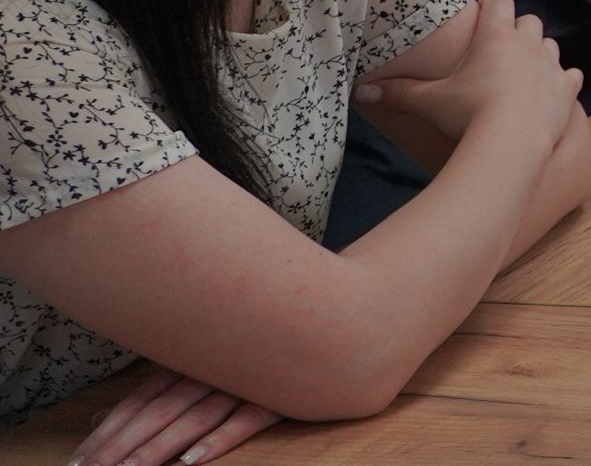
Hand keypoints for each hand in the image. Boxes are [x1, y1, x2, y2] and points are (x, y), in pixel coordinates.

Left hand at [74, 366, 283, 465]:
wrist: (322, 327)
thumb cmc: (250, 351)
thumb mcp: (193, 366)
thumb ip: (148, 394)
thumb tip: (99, 418)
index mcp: (186, 364)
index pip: (137, 403)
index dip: (107, 431)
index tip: (80, 459)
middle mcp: (209, 371)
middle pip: (157, 413)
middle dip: (121, 445)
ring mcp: (242, 382)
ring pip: (194, 418)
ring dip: (160, 447)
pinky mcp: (277, 395)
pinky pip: (245, 420)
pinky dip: (219, 439)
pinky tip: (194, 461)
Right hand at [355, 0, 579, 138]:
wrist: (512, 141)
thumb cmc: (468, 114)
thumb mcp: (429, 102)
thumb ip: (397, 93)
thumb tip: (361, 93)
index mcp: (495, 36)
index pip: (500, 2)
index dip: (492, 7)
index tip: (481, 20)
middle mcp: (528, 44)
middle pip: (529, 21)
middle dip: (516, 30)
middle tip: (498, 51)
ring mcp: (552, 65)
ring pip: (550, 44)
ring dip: (538, 53)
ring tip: (521, 72)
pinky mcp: (568, 88)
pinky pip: (571, 75)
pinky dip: (562, 80)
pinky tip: (550, 91)